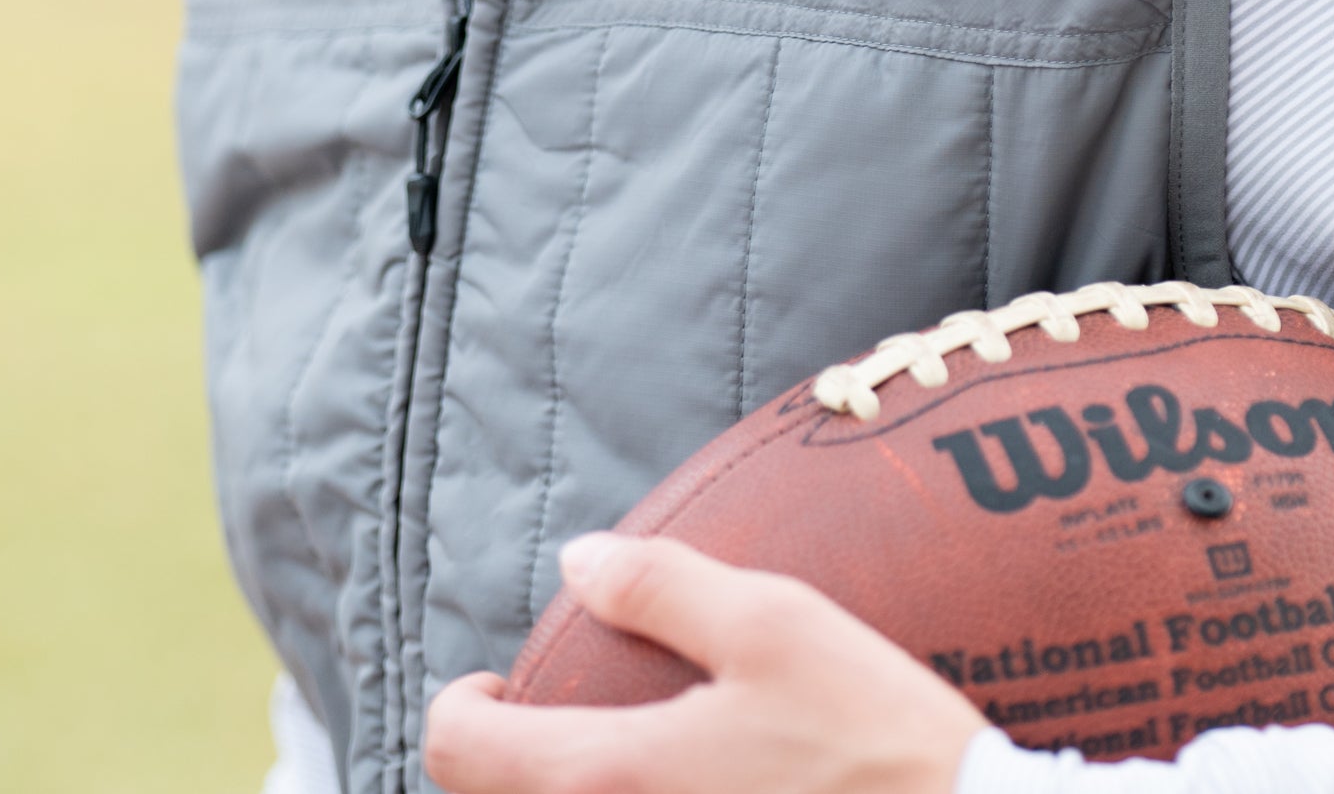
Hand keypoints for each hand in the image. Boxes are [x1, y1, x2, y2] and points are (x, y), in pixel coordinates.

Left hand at [424, 532, 989, 793]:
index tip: (505, 681)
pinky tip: (718, 791)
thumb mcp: (775, 627)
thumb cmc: (875, 744)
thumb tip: (578, 561)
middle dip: (525, 763)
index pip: (458, 750)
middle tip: (586, 718)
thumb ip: (662, 587)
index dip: (462, 704)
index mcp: (611, 778)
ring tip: (652, 758)